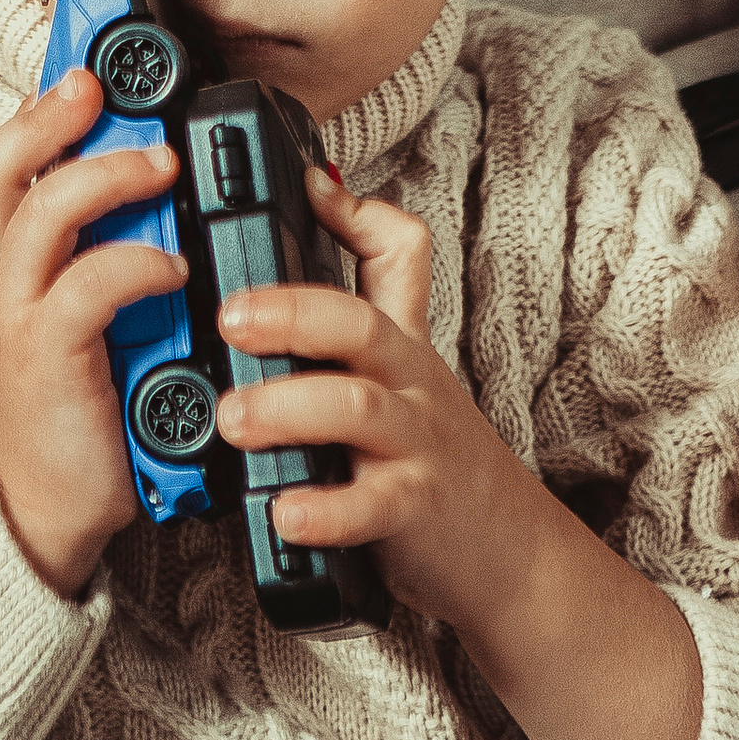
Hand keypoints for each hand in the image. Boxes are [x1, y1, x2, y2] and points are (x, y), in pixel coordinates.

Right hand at [0, 69, 187, 597]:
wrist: (37, 516)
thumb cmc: (72, 418)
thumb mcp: (80, 329)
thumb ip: (105, 268)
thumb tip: (170, 209)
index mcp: (5, 271)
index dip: (31, 115)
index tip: (80, 76)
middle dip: (45, 118)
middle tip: (99, 88)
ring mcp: (16, 319)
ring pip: (40, 214)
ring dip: (106, 176)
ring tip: (163, 164)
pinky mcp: (47, 359)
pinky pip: (87, 286)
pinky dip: (135, 262)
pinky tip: (175, 266)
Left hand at [221, 172, 701, 739]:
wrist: (508, 551)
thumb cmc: (435, 455)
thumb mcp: (404, 372)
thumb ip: (356, 313)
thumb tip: (302, 246)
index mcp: (399, 344)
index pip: (397, 255)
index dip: (354, 213)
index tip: (302, 188)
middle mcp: (408, 382)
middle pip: (360, 324)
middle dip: (292, 312)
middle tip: (230, 318)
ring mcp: (415, 444)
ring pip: (357, 409)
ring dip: (289, 408)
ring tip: (233, 419)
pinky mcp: (415, 509)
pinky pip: (370, 506)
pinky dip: (325, 511)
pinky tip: (285, 513)